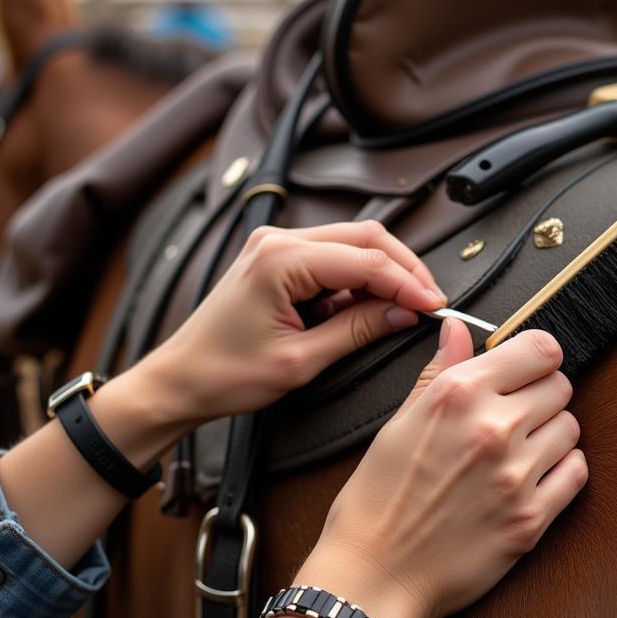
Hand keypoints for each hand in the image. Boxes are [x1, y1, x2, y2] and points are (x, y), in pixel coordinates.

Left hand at [146, 220, 445, 424]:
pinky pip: (331, 260)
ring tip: (403, 310)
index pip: (365, 260)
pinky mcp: (276, 260)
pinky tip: (369, 309)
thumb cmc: (225, 373)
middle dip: (402, 270)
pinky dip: (356, 282)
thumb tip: (403, 313)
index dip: (407, 283)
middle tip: (429, 303)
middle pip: (364, 238)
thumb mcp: (300, 360)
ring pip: (351, 245)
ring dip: (381, 275)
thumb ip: (357, 331)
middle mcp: (278, 241)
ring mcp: (275, 246)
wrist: (181, 379)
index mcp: (280, 260)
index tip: (435, 307)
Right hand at [292, 320, 587, 617]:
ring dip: (549, 435)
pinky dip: (560, 471)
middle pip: (560, 385)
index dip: (534, 358)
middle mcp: (492, 427)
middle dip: (540, 396)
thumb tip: (457, 331)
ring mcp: (516, 475)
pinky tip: (529, 480)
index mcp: (457, 395)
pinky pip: (576, 473)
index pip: (540, 348)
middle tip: (511, 417)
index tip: (524, 370)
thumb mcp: (397, 425)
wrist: (373, 575)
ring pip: (570, 428)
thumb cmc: (375, 502)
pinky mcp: (531, 518)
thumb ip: (438, 373)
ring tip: (514, 453)